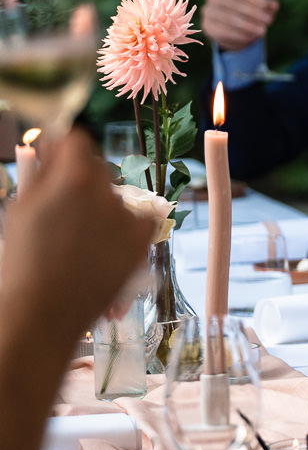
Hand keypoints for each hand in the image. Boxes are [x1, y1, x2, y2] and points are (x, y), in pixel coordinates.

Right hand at [0, 130, 146, 339]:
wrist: (43, 310)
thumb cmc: (23, 261)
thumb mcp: (22, 208)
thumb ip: (41, 171)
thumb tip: (51, 147)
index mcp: (72, 178)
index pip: (78, 139)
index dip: (64, 148)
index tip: (54, 160)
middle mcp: (106, 191)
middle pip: (97, 167)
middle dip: (81, 179)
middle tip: (64, 209)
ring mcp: (128, 215)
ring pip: (115, 195)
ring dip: (101, 206)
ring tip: (80, 238)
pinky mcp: (143, 237)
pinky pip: (139, 219)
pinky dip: (126, 227)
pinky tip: (105, 247)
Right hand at [202, 0, 278, 51]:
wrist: (236, 28)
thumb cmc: (252, 10)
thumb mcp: (262, 5)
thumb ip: (268, 3)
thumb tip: (274, 5)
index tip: (265, 5)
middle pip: (230, 2)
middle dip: (252, 12)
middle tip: (268, 20)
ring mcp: (208, 10)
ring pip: (226, 17)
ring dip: (247, 25)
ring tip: (263, 30)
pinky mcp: (208, 26)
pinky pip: (222, 31)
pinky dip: (239, 35)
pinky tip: (252, 37)